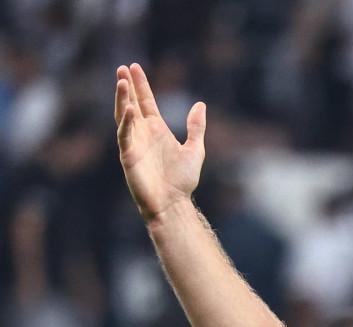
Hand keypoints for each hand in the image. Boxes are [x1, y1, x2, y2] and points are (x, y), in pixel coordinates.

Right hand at [114, 63, 205, 223]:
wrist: (174, 204)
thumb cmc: (182, 181)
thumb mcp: (195, 150)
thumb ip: (196, 128)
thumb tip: (200, 104)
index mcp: (157, 130)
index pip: (146, 102)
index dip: (141, 85)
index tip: (135, 67)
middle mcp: (143, 134)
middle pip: (131, 104)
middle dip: (127, 87)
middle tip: (122, 68)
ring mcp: (134, 143)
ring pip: (124, 115)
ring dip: (122, 98)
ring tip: (121, 81)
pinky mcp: (128, 156)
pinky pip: (124, 135)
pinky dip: (125, 121)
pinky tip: (129, 108)